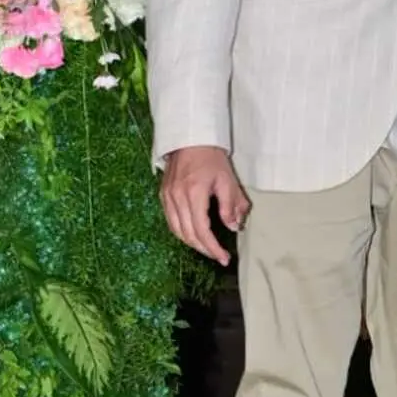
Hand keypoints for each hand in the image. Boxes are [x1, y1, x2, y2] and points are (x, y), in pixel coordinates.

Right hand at [161, 145, 249, 265]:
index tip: (224, 258)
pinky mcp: (163, 195)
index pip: (202, 230)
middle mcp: (177, 197)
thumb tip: (233, 227)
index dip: (213, 248)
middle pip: (188, 235)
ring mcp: (167, 197)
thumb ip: (231, 205)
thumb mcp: (228, 180)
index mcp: (194, 193)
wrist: (190, 138)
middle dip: (204, 249)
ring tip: (207, 248)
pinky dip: (181, 232)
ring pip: (176, 231)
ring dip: (192, 243)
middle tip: (218, 256)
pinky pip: (170, 221)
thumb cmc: (211, 157)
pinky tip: (192, 235)